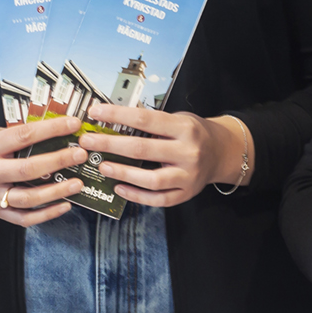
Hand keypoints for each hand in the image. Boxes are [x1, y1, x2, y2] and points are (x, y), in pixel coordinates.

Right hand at [0, 119, 85, 224]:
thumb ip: (22, 134)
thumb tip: (60, 130)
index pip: (24, 136)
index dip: (51, 129)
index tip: (73, 125)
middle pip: (27, 169)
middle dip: (58, 161)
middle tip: (80, 155)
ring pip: (29, 198)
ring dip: (57, 191)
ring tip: (77, 183)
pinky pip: (26, 218)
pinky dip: (47, 214)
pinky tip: (65, 205)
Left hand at [77, 104, 246, 207]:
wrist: (223, 152)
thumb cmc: (195, 133)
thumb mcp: (179, 118)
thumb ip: (152, 122)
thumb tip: (114, 121)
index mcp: (184, 127)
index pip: (145, 119)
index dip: (117, 115)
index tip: (95, 113)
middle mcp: (187, 152)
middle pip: (142, 149)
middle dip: (110, 145)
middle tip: (88, 142)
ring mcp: (187, 175)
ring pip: (150, 179)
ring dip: (122, 173)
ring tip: (103, 166)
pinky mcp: (185, 193)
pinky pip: (158, 199)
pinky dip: (136, 196)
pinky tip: (120, 188)